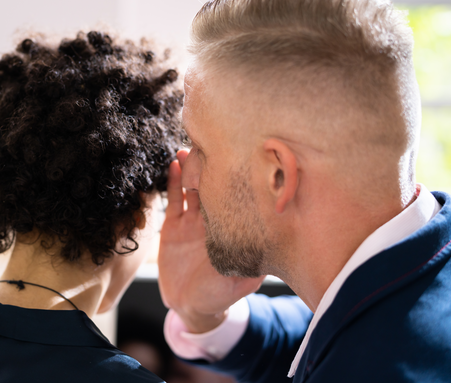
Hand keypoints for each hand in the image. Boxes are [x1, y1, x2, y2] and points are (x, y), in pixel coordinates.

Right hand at [158, 149, 264, 332]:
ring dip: (191, 168)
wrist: (192, 305)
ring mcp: (193, 220)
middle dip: (213, 165)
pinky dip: (172, 181)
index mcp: (232, 228)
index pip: (236, 196)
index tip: (240, 158)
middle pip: (214, 184)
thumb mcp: (243, 281)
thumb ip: (256, 265)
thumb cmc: (221, 294)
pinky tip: (173, 164)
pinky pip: (173, 199)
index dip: (236, 178)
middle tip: (213, 145)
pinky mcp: (173, 225)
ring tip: (190, 150)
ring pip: (193, 186)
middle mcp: (214, 219)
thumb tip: (277, 250)